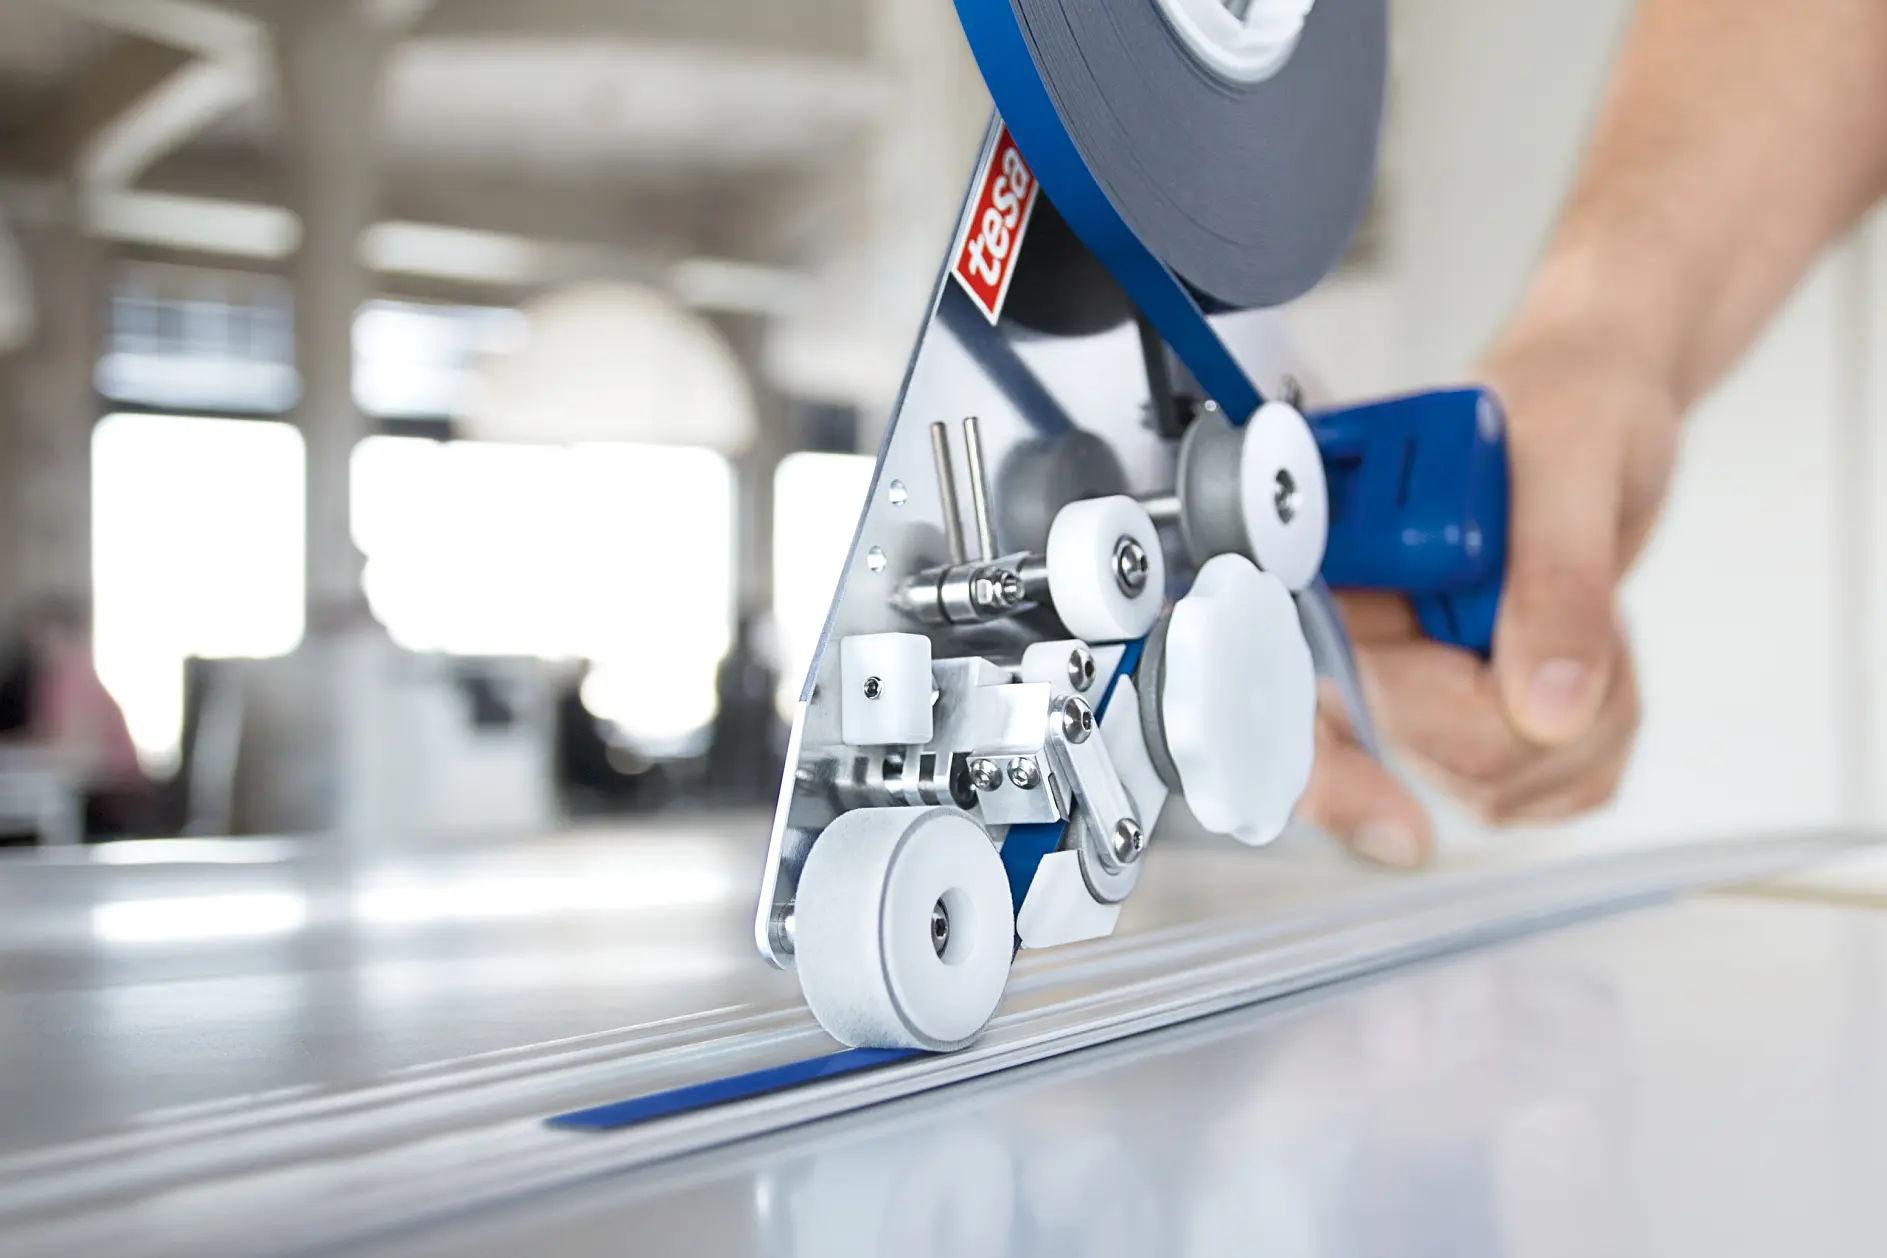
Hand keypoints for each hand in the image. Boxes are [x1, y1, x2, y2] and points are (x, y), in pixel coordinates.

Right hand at [1299, 324, 1682, 865]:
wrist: (1605, 408)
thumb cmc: (1568, 400)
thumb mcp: (1573, 461)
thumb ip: (1556, 577)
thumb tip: (1548, 703)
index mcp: (1339, 557)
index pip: (1283, 688)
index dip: (1325, 773)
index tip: (1399, 824)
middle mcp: (1358, 629)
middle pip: (1422, 748)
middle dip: (1535, 709)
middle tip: (1584, 628)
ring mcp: (1411, 683)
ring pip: (1487, 785)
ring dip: (1583, 729)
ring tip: (1595, 629)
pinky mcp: (1468, 720)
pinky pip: (1535, 795)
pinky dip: (1595, 751)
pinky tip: (1593, 670)